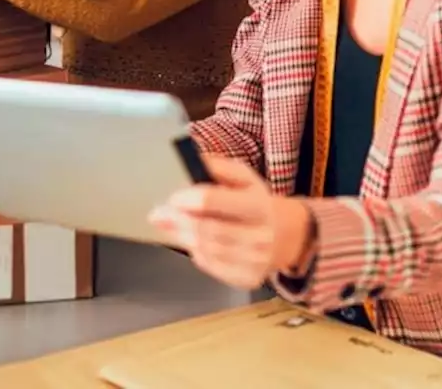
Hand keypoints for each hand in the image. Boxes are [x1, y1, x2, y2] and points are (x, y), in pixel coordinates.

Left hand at [149, 156, 314, 289]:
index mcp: (258, 204)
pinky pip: (209, 265)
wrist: (282, 235)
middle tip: (159, 213)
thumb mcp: (242, 176)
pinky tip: (192, 241)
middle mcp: (260, 235)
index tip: (172, 196)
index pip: (212, 200)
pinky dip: (195, 252)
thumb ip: (216, 166)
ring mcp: (255, 260)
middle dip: (177, 220)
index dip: (187, 198)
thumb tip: (190, 162)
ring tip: (169, 224)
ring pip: (205, 249)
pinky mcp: (247, 278)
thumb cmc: (254, 201)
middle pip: (205, 229)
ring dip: (181, 235)